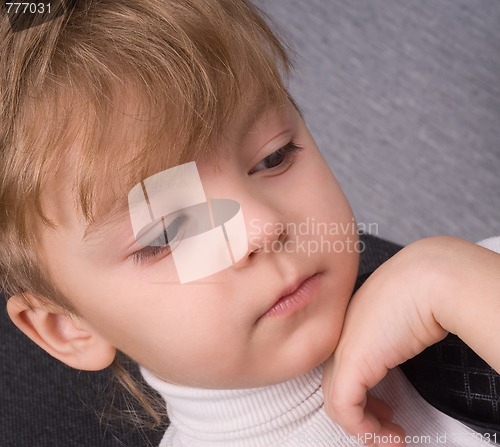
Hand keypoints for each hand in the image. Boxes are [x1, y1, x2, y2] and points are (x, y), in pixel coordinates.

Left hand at [322, 238, 454, 445]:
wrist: (428, 278)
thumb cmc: (420, 290)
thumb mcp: (397, 319)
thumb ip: (386, 339)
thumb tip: (396, 352)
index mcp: (348, 324)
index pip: (341, 366)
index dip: (359, 392)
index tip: (382, 407)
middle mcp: (339, 337)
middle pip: (336, 385)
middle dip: (360, 414)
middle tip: (385, 428)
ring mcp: (342, 349)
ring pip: (337, 402)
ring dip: (365, 428)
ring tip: (391, 436)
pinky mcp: (352, 363)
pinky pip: (346, 409)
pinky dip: (364, 429)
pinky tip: (389, 433)